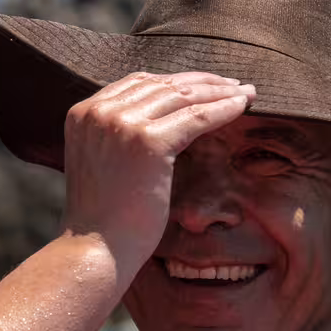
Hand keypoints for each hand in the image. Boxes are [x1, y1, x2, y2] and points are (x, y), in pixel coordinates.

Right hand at [61, 71, 253, 280]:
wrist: (96, 249)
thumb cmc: (104, 218)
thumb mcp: (103, 162)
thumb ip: (118, 136)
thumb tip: (156, 122)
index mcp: (83, 113)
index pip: (138, 82)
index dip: (176, 81)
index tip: (204, 84)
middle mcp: (99, 111)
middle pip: (162, 84)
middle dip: (203, 82)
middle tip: (233, 83)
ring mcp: (122, 123)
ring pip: (183, 96)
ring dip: (220, 91)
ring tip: (247, 92)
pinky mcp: (148, 142)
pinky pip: (197, 116)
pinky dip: (223, 108)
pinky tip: (243, 106)